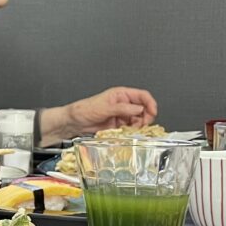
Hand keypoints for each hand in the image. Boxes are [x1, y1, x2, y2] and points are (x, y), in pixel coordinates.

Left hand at [39, 87, 158, 143]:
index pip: (142, 95)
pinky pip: (131, 127)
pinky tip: (128, 132)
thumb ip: (123, 108)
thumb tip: (139, 109)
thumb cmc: (84, 110)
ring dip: (139, 125)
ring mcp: (122, 114)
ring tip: (133, 129)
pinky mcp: (119, 124)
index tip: (152, 112)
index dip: (150, 103)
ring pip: (139, 119)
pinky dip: (133, 130)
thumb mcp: (104, 108)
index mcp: (121, 94)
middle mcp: (123, 103)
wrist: (74, 122)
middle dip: (146, 116)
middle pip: (144, 108)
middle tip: (143, 124)